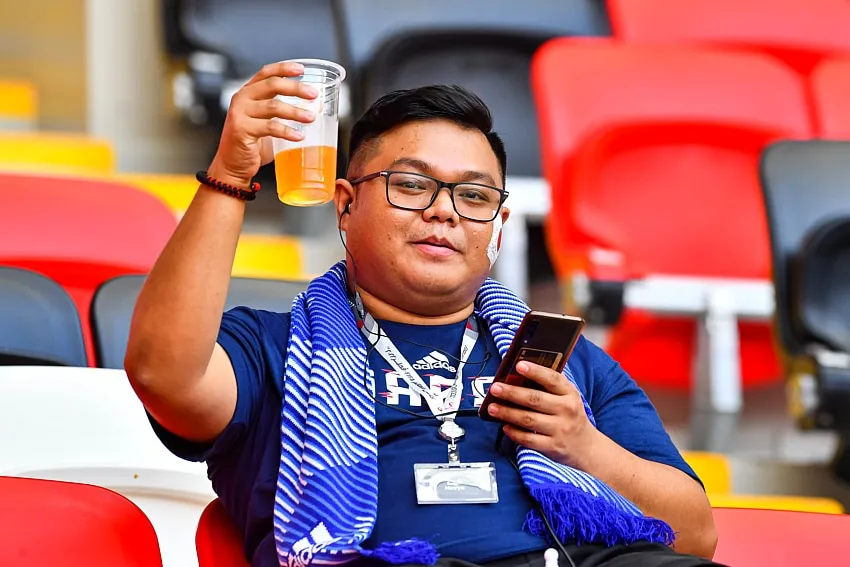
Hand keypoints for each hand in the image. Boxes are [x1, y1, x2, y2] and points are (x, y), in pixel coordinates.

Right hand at [208, 61, 318, 187]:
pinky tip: (299, 136)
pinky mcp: (241, 129)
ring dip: (295, 111)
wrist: (233, 165)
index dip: (284, 68)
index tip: (301, 69)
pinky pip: (270, 127)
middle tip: (313, 95)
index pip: (266, 73)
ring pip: (273, 106)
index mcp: (248, 93)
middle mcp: (242, 99)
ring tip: (311, 117)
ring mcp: (240, 113)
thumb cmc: (252, 144)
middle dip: (296, 88)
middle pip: (272, 85)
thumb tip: (315, 107)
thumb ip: (284, 113)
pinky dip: (287, 131)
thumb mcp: (268, 122)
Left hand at [486, 361, 596, 467]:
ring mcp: (560, 429)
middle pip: (534, 399)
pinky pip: (529, 439)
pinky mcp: (552, 447)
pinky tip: (505, 426)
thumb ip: (548, 387)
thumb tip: (517, 378)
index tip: (519, 365)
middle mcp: (566, 410)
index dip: (535, 371)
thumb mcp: (567, 398)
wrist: (587, 447)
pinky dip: (514, 433)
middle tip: (495, 388)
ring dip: (507, 412)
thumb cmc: (571, 417)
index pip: (552, 379)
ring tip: (492, 408)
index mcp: (570, 394)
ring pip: (528, 419)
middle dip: (512, 393)